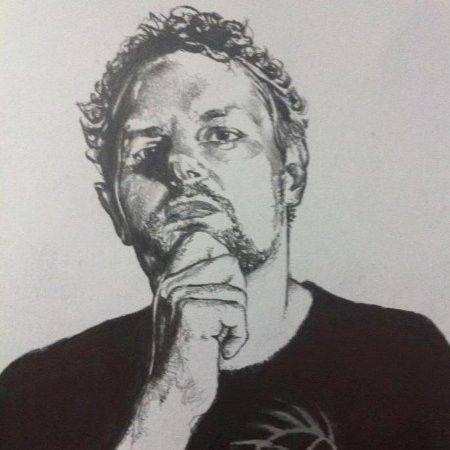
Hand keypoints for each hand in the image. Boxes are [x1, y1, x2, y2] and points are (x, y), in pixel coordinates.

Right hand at [150, 232, 247, 416]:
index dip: (224, 258)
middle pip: (230, 262)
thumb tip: (230, 257)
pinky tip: (220, 352)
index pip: (201, 239)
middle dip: (236, 297)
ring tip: (217, 342)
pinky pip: (237, 312)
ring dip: (236, 325)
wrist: (172, 398)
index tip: (220, 294)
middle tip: (221, 324)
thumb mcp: (193, 315)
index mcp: (170, 280)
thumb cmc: (192, 358)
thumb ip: (204, 285)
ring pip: (237, 293)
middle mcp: (171, 283)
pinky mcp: (191, 312)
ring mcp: (178, 295)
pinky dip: (238, 337)